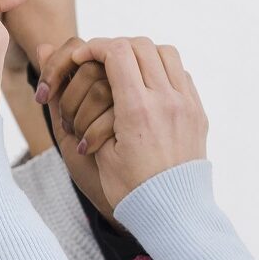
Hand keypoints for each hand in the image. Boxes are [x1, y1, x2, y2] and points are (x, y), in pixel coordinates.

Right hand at [42, 36, 209, 211]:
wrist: (174, 213)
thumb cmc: (130, 190)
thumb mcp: (100, 151)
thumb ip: (84, 109)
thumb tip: (61, 87)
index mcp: (137, 110)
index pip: (117, 53)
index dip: (94, 47)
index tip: (81, 57)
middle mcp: (166, 101)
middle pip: (141, 46)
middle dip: (116, 47)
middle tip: (99, 60)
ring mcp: (186, 104)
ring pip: (165, 53)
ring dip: (142, 54)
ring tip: (124, 69)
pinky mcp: (198, 112)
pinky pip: (181, 74)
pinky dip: (161, 70)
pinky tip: (147, 88)